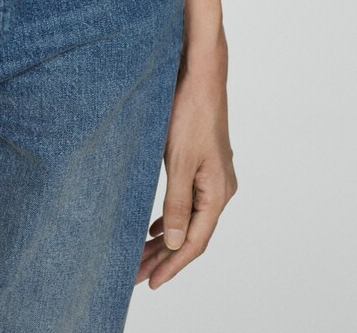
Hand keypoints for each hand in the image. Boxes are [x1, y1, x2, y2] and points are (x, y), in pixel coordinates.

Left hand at [136, 39, 237, 288]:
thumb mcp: (179, 161)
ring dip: (164, 238)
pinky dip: (170, 216)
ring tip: (141, 255)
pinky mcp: (203, 164)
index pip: (193, 242)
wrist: (200, 74)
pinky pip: (187, 201)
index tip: (150, 283)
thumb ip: (175, 203)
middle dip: (163, 256)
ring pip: (187, 218)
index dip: (172, 265)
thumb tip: (172, 243)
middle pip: (190, 234)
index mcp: (218, 192)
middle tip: (136, 275)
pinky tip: (154, 225)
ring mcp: (213, 177)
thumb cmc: (190, 112)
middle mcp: (220, 189)